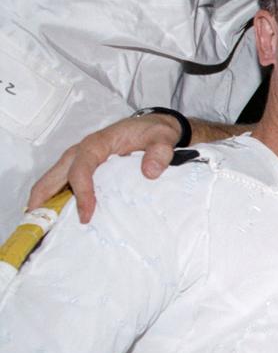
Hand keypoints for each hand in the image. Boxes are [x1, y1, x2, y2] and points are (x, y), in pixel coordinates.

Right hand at [26, 113, 185, 222]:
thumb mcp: (163, 139)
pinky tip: (56, 217)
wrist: (154, 127)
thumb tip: (150, 172)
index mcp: (97, 144)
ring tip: (43, 226)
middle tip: (39, 224)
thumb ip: (160, 153)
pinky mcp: (82, 167)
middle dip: (43, 198)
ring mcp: (78, 159)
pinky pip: (62, 183)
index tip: (86, 215)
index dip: (81, 193)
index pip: (81, 170)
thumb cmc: (154, 133)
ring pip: (53, 179)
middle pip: (55, 175)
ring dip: (45, 200)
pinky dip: (55, 198)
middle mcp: (81, 151)